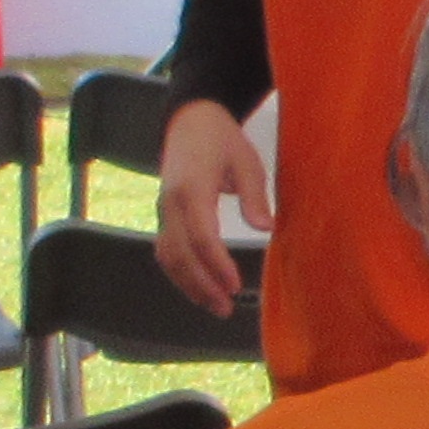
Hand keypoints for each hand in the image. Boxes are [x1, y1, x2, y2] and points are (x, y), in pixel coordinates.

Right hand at [151, 97, 271, 314]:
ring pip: (167, 255)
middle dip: (201, 284)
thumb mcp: (247, 161)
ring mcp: (163, 209)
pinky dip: (179, 273)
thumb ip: (254, 195)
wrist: (189, 119)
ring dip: (188, 284)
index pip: (201, 235)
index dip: (216, 263)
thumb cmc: (222, 140)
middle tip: (226, 308)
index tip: (235, 285)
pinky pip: (165, 249)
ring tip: (215, 306)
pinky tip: (198, 288)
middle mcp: (170, 203)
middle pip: (180, 252)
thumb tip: (265, 228)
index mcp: (192, 189)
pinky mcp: (164, 214)